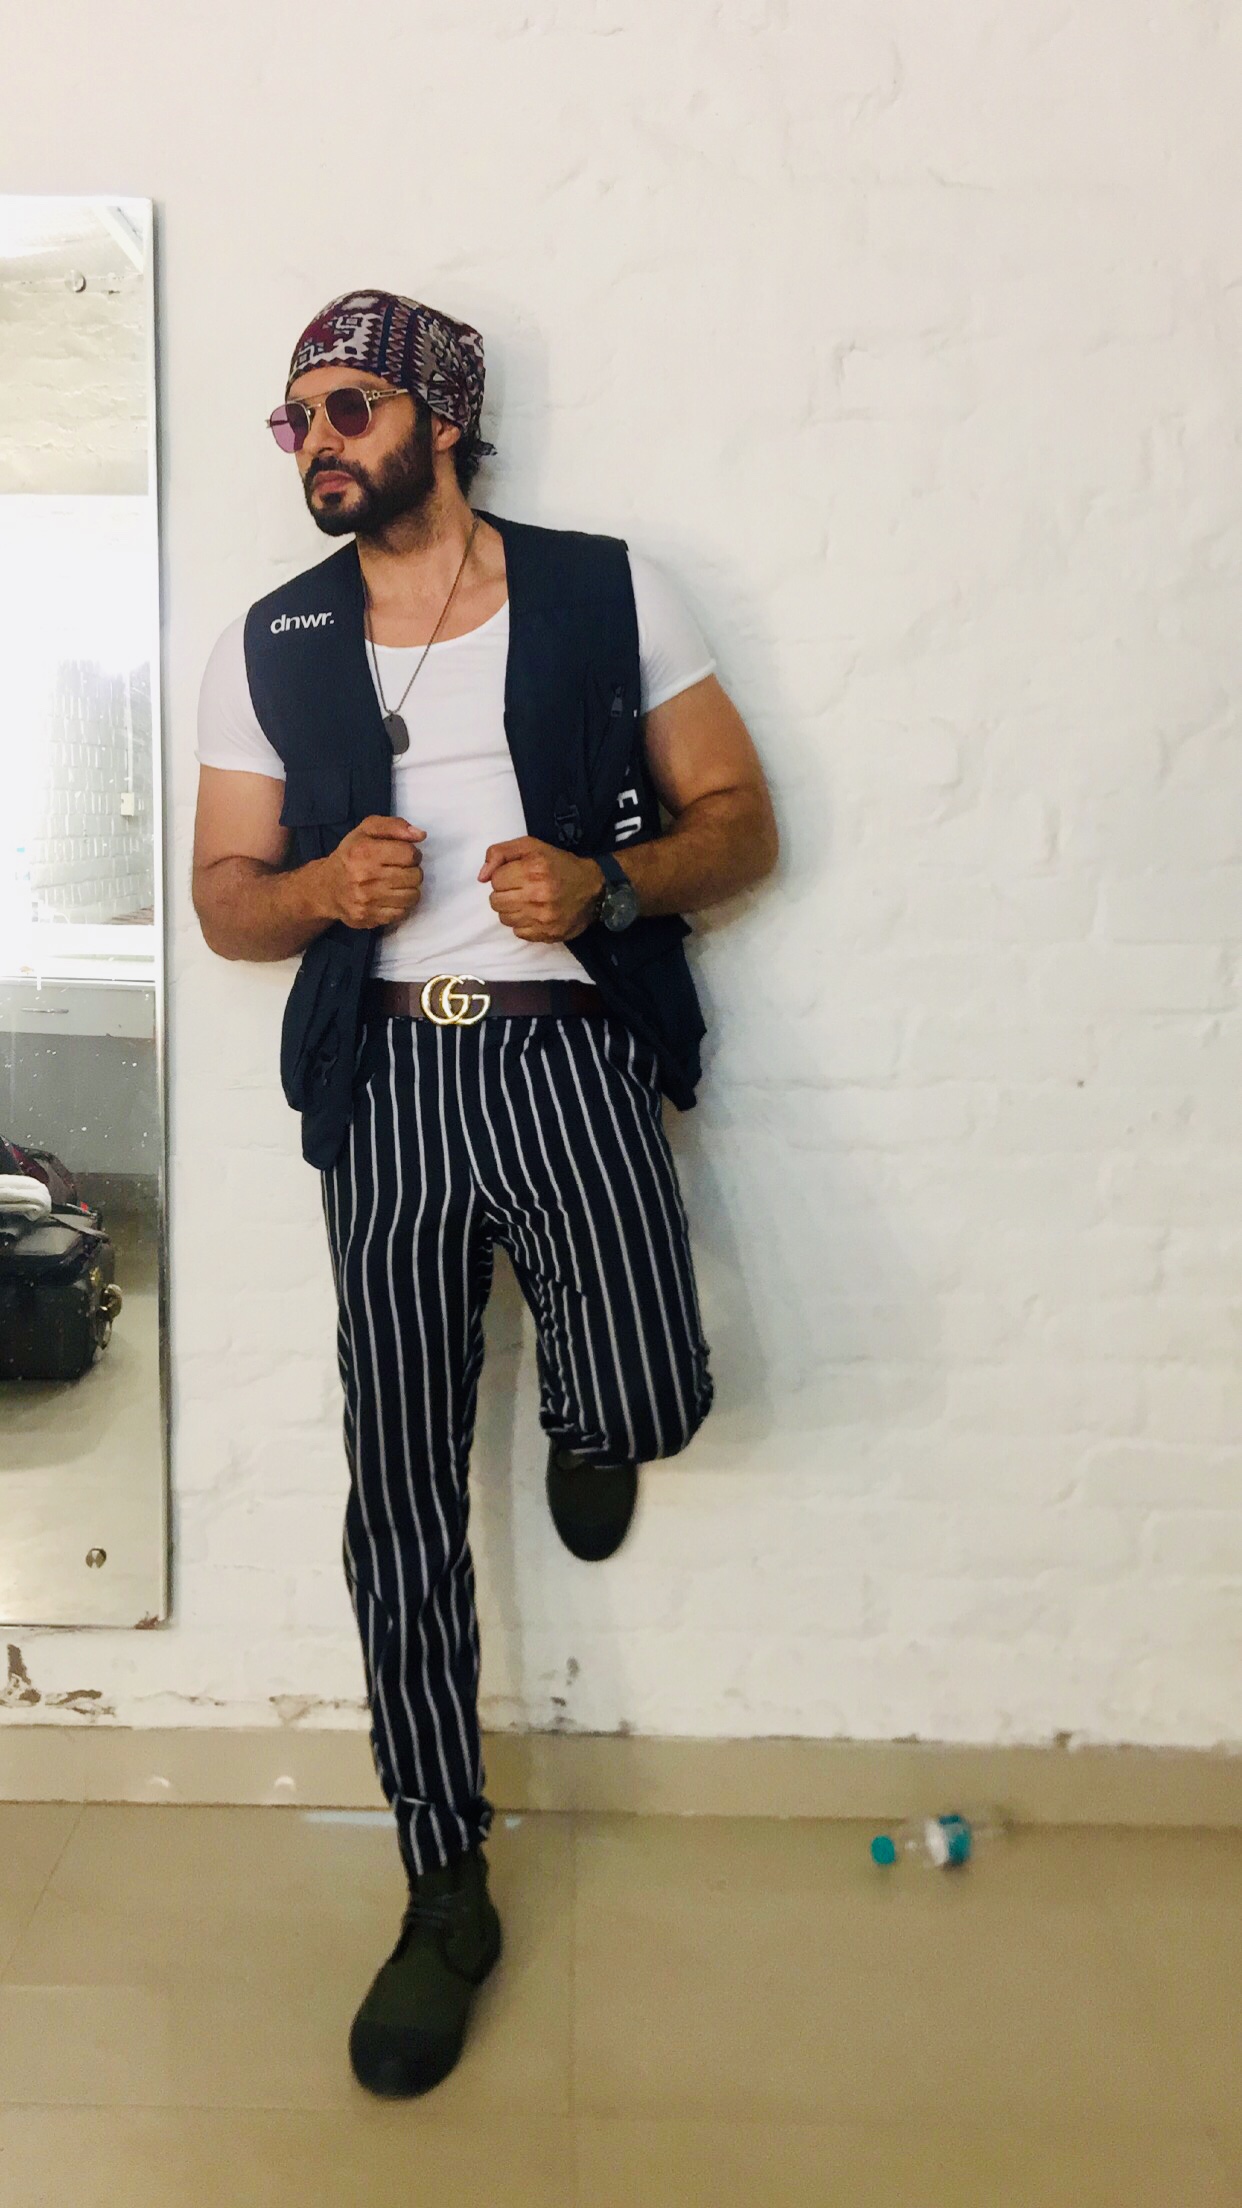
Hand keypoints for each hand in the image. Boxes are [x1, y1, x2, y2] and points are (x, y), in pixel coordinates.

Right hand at [323, 816, 425, 929]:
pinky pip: (402, 913)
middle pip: (415, 876)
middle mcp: (364, 877)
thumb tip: (420, 835)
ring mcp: (367, 900)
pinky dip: (401, 905)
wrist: (326, 888)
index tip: (404, 855)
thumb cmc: (350, 855)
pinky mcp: (369, 918)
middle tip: (400, 870)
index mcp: (364, 851)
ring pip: (412, 896)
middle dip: (412, 871)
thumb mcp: (367, 830)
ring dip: (409, 889)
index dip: (412, 854)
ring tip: (396, 883)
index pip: (409, 854)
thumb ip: (394, 826)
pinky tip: (390, 897)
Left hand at [478, 836, 602, 941]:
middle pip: (496, 901)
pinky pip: (518, 932)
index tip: (517, 875)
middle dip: (504, 894)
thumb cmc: (559, 865)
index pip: (495, 880)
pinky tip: (535, 913)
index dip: (504, 876)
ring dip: (511, 910)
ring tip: (527, 901)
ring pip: (504, 919)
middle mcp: (538, 895)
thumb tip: (481, 877)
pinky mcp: (547, 934)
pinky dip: (523, 923)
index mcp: (533, 869)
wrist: (594, 889)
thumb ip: (500, 853)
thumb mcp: (531, 846)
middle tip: (520, 889)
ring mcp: (543, 918)